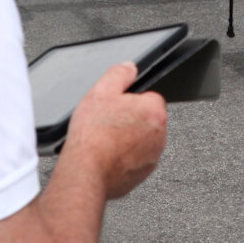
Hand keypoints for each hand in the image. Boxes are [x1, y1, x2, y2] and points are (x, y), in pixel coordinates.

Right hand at [63, 62, 166, 200]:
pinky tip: (107, 155)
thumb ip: (119, 73)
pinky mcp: (141, 174)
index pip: (149, 97)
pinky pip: (135, 160)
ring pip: (140, 140)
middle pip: (146, 119)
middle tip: (108, 123)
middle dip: (130, 119)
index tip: (116, 106)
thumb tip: (129, 67)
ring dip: (127, 138)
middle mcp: (159, 135)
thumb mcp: (101, 91)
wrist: (84, 172)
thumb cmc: (92, 137)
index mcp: (154, 111)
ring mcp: (152, 157)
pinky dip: (123, 157)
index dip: (129, 100)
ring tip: (105, 139)